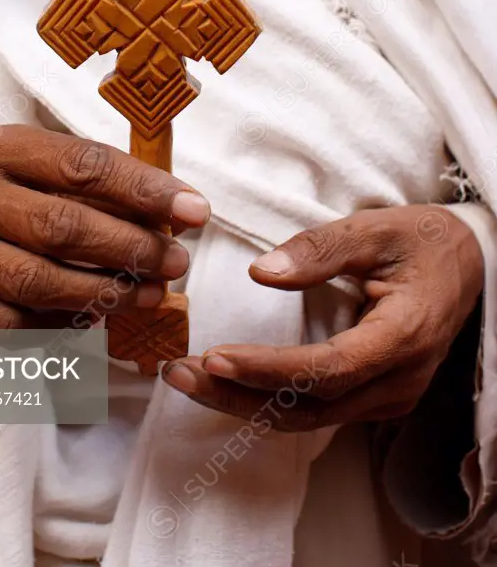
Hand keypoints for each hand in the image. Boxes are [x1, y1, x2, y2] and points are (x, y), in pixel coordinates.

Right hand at [0, 125, 209, 328]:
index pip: (82, 165)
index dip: (144, 190)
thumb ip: (104, 183)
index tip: (194, 210)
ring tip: (153, 293)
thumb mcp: (47, 167)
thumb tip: (179, 212)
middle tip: (176, 261)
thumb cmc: (15, 195)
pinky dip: (68, 323)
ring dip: (107, 292)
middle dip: (131, 247)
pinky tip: (102, 316)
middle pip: (61, 226)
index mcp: (3, 148)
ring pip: (40, 281)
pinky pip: (19, 323)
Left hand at [163, 205, 483, 428]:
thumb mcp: (375, 228)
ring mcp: (391, 395)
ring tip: (189, 380)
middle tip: (178, 373)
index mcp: (403, 335)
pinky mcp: (378, 395)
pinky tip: (229, 384)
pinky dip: (270, 401)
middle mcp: (399, 379)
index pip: (328, 369)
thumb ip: (320, 249)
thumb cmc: (422, 241)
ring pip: (311, 417)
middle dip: (239, 394)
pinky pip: (319, 410)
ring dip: (246, 403)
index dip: (268, 369)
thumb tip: (261, 273)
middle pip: (311, 406)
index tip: (214, 356)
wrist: (471, 263)